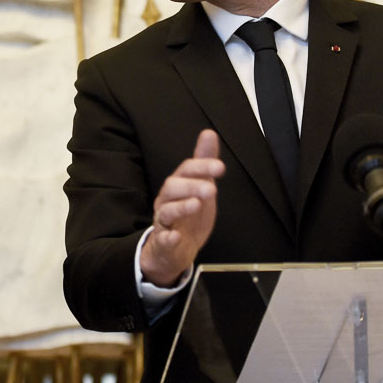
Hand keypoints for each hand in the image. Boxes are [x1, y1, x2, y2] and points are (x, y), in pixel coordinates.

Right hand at [140, 129, 223, 287]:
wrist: (175, 249)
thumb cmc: (188, 215)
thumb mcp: (199, 186)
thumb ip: (203, 162)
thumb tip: (208, 133)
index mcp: (177, 186)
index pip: (186, 170)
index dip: (202, 167)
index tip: (220, 168)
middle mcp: (166, 200)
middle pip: (172, 187)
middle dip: (191, 186)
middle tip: (212, 189)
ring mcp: (163, 221)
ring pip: (166, 211)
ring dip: (180, 207)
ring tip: (196, 205)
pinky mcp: (163, 241)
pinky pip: (162, 238)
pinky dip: (168, 237)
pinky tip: (175, 236)